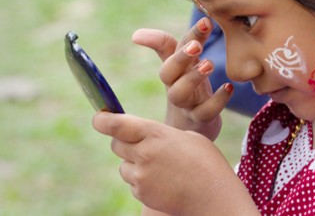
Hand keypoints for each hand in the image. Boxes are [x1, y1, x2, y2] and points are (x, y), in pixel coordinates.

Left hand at [93, 112, 258, 215]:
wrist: (214, 196)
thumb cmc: (207, 163)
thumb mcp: (188, 138)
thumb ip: (162, 135)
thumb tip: (145, 138)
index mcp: (156, 134)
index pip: (116, 125)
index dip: (103, 120)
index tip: (99, 118)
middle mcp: (144, 154)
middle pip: (116, 144)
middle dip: (124, 142)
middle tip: (142, 145)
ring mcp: (141, 176)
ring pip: (124, 166)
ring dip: (135, 164)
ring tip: (161, 168)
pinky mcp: (142, 194)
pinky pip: (133, 183)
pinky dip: (143, 181)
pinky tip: (164, 181)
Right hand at [132, 18, 230, 139]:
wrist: (190, 129)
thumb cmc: (187, 88)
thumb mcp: (181, 64)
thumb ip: (170, 44)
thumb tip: (138, 33)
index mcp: (172, 69)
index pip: (171, 49)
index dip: (181, 35)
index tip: (204, 21)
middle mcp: (175, 85)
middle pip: (168, 72)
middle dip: (180, 58)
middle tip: (196, 46)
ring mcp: (186, 104)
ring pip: (180, 94)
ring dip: (193, 78)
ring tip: (209, 64)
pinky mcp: (200, 120)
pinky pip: (205, 112)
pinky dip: (217, 100)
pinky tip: (229, 87)